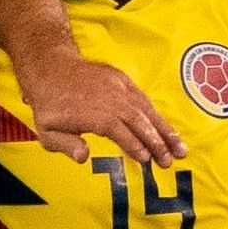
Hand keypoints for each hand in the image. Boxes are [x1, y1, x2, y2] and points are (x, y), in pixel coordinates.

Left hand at [17, 50, 182, 166]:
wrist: (50, 68)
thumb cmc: (49, 106)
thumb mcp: (46, 131)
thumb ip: (65, 145)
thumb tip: (83, 157)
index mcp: (93, 112)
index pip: (119, 131)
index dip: (135, 146)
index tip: (147, 160)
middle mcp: (110, 98)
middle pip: (138, 121)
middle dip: (157, 142)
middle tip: (171, 161)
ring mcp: (118, 87)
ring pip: (146, 109)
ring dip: (165, 130)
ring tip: (181, 148)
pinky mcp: (122, 80)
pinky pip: (143, 98)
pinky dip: (156, 114)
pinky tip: (167, 130)